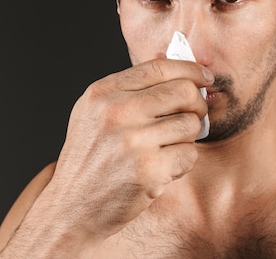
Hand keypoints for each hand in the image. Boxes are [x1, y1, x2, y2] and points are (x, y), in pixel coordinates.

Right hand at [44, 58, 212, 240]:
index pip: (160, 67)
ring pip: (190, 123)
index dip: (191, 69)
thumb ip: (130, 90)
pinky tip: (164, 167)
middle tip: (193, 116)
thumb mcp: (95, 113)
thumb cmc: (90, 159)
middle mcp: (116, 112)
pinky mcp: (147, 171)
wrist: (71, 208)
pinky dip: (184, 161)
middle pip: (184, 91)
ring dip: (188, 137)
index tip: (205, 78)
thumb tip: (183, 74)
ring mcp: (131, 142)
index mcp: (103, 93)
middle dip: (197, 103)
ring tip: (168, 147)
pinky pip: (189, 154)